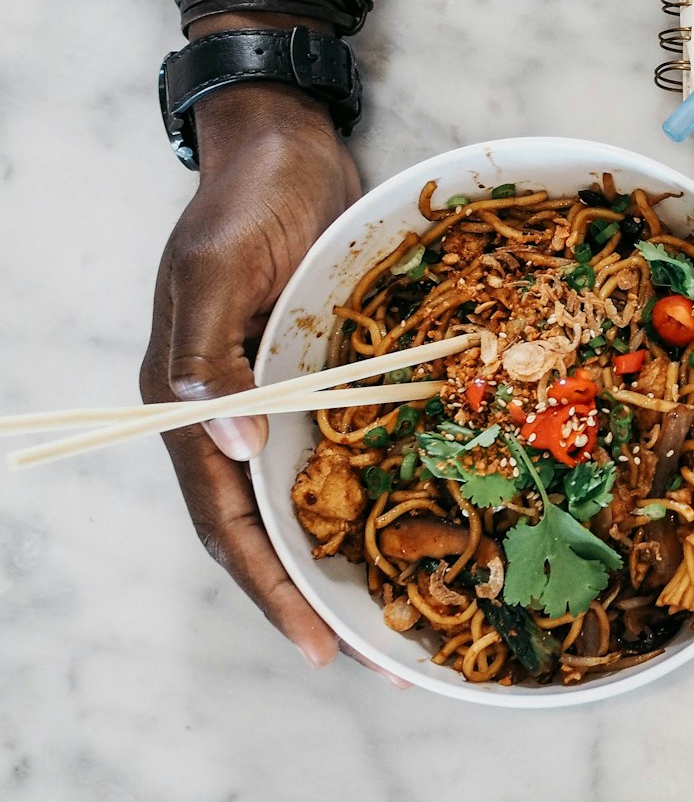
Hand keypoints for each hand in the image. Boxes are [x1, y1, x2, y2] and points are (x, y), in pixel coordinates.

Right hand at [139, 80, 362, 669]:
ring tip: (393, 622)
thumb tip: (228, 444)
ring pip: (297, 503)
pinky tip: (402, 533)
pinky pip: (332, 454)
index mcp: (184, 401)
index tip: (320, 645)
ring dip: (337, 563)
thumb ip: (212, 358)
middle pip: (260, 532)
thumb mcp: (220, 269)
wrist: (285, 140)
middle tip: (374, 661)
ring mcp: (269, 397)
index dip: (270, 587)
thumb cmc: (251, 198)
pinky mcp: (311, 377)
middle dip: (308, 598)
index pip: (225, 521)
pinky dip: (360, 499)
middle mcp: (224, 413)